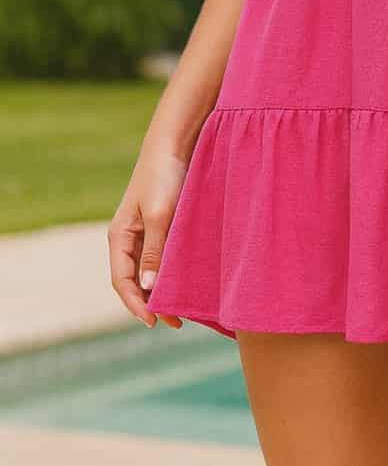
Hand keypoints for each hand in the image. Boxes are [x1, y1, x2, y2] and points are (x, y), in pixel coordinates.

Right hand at [107, 150, 189, 328]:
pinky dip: (173, 272)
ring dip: (163, 290)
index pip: (122, 282)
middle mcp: (129, 238)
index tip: (156, 322)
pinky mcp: (164, 225)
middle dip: (152, 303)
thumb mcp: (160, 215)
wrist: (176, 142)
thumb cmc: (164, 175)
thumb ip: (155, 251)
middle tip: (178, 322)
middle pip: (135, 281)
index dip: (136, 305)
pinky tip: (189, 282)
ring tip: (185, 309)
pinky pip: (164, 257)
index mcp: (120, 237)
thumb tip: (148, 288)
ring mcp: (146, 232)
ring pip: (150, 271)